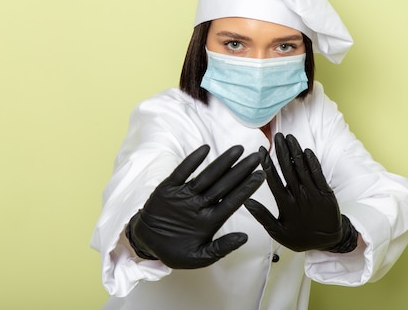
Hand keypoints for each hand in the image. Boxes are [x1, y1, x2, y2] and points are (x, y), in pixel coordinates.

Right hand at [126, 145, 264, 268]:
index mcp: (211, 220)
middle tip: (257, 157)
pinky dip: (192, 161)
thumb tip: (245, 238)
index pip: (233, 201)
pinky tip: (205, 149)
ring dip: (222, 162)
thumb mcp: (199, 257)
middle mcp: (201, 204)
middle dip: (241, 170)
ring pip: (207, 175)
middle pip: (224, 184)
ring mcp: (186, 195)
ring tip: (238, 150)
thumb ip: (221, 248)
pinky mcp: (169, 188)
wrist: (146, 243)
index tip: (261, 176)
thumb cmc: (175, 252)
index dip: (247, 188)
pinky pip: (182, 172)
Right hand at [244, 133, 357, 252]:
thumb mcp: (278, 232)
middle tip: (277, 136)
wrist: (330, 242)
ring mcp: (314, 194)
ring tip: (289, 137)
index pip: (274, 180)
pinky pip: (318, 174)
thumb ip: (262, 216)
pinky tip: (306, 150)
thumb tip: (246, 201)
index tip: (262, 150)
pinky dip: (312, 162)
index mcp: (286, 205)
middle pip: (288, 170)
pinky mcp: (326, 192)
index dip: (268, 164)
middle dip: (282, 151)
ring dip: (296, 152)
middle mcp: (299, 197)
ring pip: (302, 169)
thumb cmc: (301, 237)